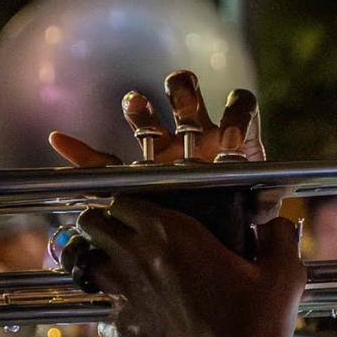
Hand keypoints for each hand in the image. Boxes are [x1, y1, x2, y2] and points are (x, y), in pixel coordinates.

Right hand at [49, 69, 285, 224]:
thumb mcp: (258, 211)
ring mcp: (165, 149)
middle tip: (184, 108)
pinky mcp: (139, 172)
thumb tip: (275, 195)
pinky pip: (105, 161)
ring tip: (137, 109)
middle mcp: (196, 133)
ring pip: (147, 115)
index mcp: (232, 136)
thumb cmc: (242, 219)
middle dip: (183, 93)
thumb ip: (264, 201)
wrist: (215, 243)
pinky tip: (61, 141)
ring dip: (140, 108)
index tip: (233, 135)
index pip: (238, 104)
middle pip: (184, 93)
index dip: (237, 110)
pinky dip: (81, 153)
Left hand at [76, 201, 304, 336]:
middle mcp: (138, 258)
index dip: (129, 202)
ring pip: (86, 266)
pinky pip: (104, 312)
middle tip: (120, 232)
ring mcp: (124, 295)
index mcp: (172, 234)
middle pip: (91, 224)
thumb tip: (275, 223)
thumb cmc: (255, 328)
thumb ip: (279, 235)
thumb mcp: (283, 274)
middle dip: (101, 224)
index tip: (143, 210)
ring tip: (120, 267)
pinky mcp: (122, 329)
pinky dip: (114, 310)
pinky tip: (136, 313)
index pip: (123, 198)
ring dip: (98, 262)